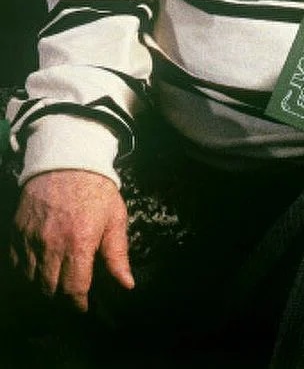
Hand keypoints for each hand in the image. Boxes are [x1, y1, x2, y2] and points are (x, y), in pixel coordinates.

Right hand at [10, 169, 133, 311]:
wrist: (68, 158)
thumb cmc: (96, 188)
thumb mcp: (115, 217)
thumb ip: (118, 254)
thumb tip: (127, 284)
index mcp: (79, 243)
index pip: (74, 289)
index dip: (78, 303)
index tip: (83, 306)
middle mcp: (53, 244)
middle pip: (50, 289)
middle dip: (61, 297)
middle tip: (70, 294)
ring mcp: (32, 238)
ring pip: (31, 279)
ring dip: (42, 286)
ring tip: (55, 283)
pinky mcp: (19, 230)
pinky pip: (17, 263)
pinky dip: (25, 271)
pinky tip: (38, 269)